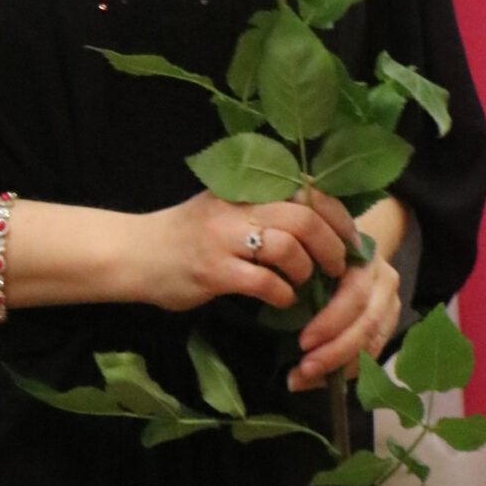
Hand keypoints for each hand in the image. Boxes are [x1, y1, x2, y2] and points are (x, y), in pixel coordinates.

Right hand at [140, 183, 358, 312]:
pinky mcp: (213, 271)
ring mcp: (224, 237)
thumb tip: (318, 220)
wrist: (135, 253)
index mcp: (244, 187)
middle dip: (331, 244)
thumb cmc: (185, 232)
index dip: (337, 215)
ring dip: (306, 269)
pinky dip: (281, 293)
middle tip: (338, 266)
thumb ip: (262, 206)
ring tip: (305, 282)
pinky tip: (281, 299)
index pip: (305, 190)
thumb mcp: (225, 206)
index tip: (351, 238)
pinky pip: (263, 282)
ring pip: (288, 246)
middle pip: (304, 216)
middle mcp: (237, 206)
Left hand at [286, 228, 400, 392]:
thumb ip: (302, 282)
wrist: (349, 249)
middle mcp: (384, 280)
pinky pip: (374, 353)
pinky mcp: (391, 322)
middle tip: (304, 369)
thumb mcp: (312, 258)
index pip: (354, 296)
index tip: (302, 343)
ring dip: (340, 367)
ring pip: (374, 343)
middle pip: (366, 324)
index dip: (330, 323)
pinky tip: (323, 377)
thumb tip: (279, 316)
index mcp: (363, 259)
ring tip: (308, 378)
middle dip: (335, 352)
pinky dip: (348, 369)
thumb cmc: (321, 254)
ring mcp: (392, 302)